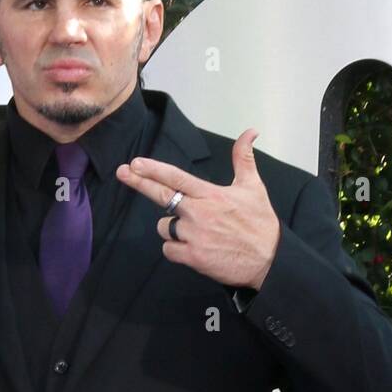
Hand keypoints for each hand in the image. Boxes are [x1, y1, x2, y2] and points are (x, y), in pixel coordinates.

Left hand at [116, 128, 280, 289]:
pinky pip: (168, 250)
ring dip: (172, 228)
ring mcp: (194, 236)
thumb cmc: (260, 223)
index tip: (135, 163)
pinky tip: (192, 248)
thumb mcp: (253, 187)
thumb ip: (244, 158)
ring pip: (165, 227)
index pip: (176, 178)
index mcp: (211, 195)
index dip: (153, 170)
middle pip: (162, 196)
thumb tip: (250, 131)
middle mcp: (199, 213)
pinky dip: (175, 249)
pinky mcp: (193, 257)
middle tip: (123, 172)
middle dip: (139, 182)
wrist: (268, 260)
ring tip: (195, 232)